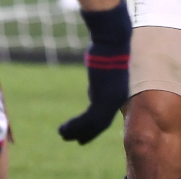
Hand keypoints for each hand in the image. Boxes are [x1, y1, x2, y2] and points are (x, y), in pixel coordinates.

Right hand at [59, 1, 131, 144]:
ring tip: (62, 134)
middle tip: (72, 139)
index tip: (83, 132)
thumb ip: (100, 79)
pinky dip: (74, 126)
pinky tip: (63, 129)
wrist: (112, 40)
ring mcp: (111, 100)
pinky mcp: (103, 99)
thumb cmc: (107, 47)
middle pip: (101, 124)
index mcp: (118, 92)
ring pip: (93, 125)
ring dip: (76, 131)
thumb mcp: (104, 67)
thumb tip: (96, 81)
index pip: (105, 115)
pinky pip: (87, 120)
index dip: (94, 126)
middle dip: (86, 133)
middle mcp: (117, 99)